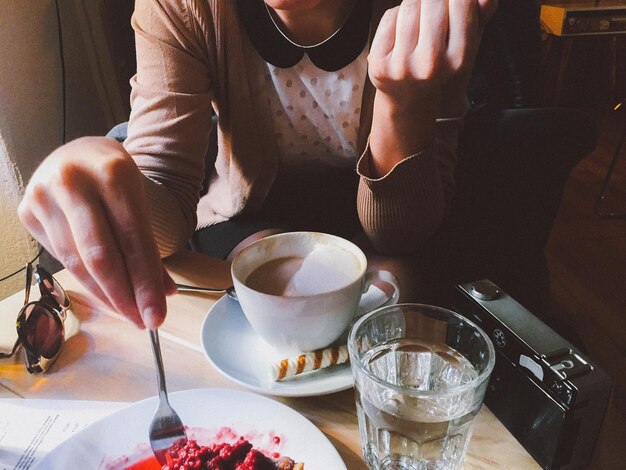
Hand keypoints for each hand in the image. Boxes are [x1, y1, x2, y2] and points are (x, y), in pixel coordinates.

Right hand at [18, 137, 175, 328]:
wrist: (79, 153)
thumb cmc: (114, 179)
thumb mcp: (140, 199)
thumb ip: (150, 245)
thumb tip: (163, 293)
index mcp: (113, 172)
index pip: (134, 239)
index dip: (146, 282)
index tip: (158, 313)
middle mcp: (73, 181)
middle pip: (101, 255)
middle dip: (125, 296)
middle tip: (144, 322)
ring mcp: (44, 196)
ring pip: (77, 263)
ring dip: (106, 296)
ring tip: (128, 314)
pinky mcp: (28, 212)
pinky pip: (61, 259)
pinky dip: (86, 283)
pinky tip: (104, 296)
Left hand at [366, 0, 496, 173]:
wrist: (409, 99)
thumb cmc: (440, 66)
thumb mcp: (465, 46)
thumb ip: (479, 18)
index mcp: (459, 59)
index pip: (461, 3)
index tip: (453, 2)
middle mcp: (431, 64)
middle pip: (433, 0)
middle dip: (433, 0)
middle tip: (432, 10)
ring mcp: (402, 64)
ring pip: (409, 5)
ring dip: (415, 4)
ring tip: (419, 21)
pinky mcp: (379, 62)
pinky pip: (389, 17)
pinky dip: (396, 17)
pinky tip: (401, 33)